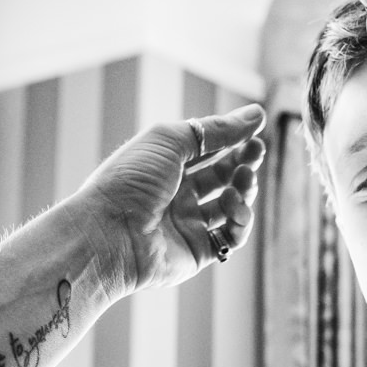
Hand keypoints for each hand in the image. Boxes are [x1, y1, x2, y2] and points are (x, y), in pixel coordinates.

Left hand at [78, 104, 265, 295]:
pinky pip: (230, 238)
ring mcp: (187, 224)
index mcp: (166, 166)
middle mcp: (177, 194)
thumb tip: (256, 114)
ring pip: (231, 206)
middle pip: (223, 177)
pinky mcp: (197, 252)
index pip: (209, 150)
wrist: (108, 232)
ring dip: (244, 191)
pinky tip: (235, 207)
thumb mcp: (171, 140)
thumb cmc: (131, 179)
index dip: (234, 140)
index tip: (258, 132)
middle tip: (257, 153)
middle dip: (244, 164)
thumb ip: (215, 129)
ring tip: (242, 181)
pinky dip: (241, 221)